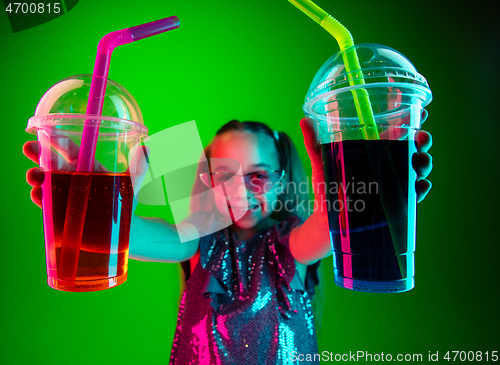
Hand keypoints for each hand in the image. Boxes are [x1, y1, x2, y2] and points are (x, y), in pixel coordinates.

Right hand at [23, 140, 148, 209]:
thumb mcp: (132, 184)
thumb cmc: (127, 204)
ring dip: (37, 178)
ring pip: (47, 184)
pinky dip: (41, 200)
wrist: (126, 233)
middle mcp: (74, 180)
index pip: (70, 150)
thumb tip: (146, 148)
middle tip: (28, 148)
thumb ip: (139, 166)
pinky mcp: (64, 216)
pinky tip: (38, 195)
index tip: (45, 132)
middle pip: (52, 165)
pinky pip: (48, 206)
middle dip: (38, 155)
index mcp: (88, 169)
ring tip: (34, 176)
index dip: (57, 140)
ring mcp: (67, 198)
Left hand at [299, 117, 432, 203]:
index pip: (396, 134)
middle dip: (422, 141)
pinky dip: (419, 191)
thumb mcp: (321, 164)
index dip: (410, 121)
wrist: (324, 221)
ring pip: (416, 171)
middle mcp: (386, 167)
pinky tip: (419, 186)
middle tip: (421, 137)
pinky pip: (412, 197)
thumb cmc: (326, 190)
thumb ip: (314, 144)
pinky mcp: (392, 205)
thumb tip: (304, 120)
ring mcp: (391, 186)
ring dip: (424, 164)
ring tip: (420, 161)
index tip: (421, 111)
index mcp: (372, 153)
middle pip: (412, 150)